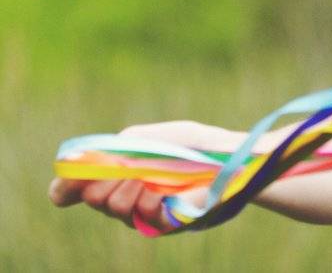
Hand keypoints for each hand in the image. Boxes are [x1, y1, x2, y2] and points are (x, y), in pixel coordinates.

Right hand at [48, 119, 238, 233]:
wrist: (233, 159)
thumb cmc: (195, 145)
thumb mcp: (154, 137)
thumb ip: (120, 146)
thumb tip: (82, 158)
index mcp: (118, 174)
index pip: (77, 189)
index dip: (66, 188)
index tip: (68, 184)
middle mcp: (126, 196)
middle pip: (92, 197)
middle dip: (103, 181)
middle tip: (126, 170)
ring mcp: (144, 212)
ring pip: (112, 208)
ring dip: (125, 189)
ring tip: (146, 178)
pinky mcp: (164, 225)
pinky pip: (141, 218)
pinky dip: (146, 202)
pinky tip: (158, 193)